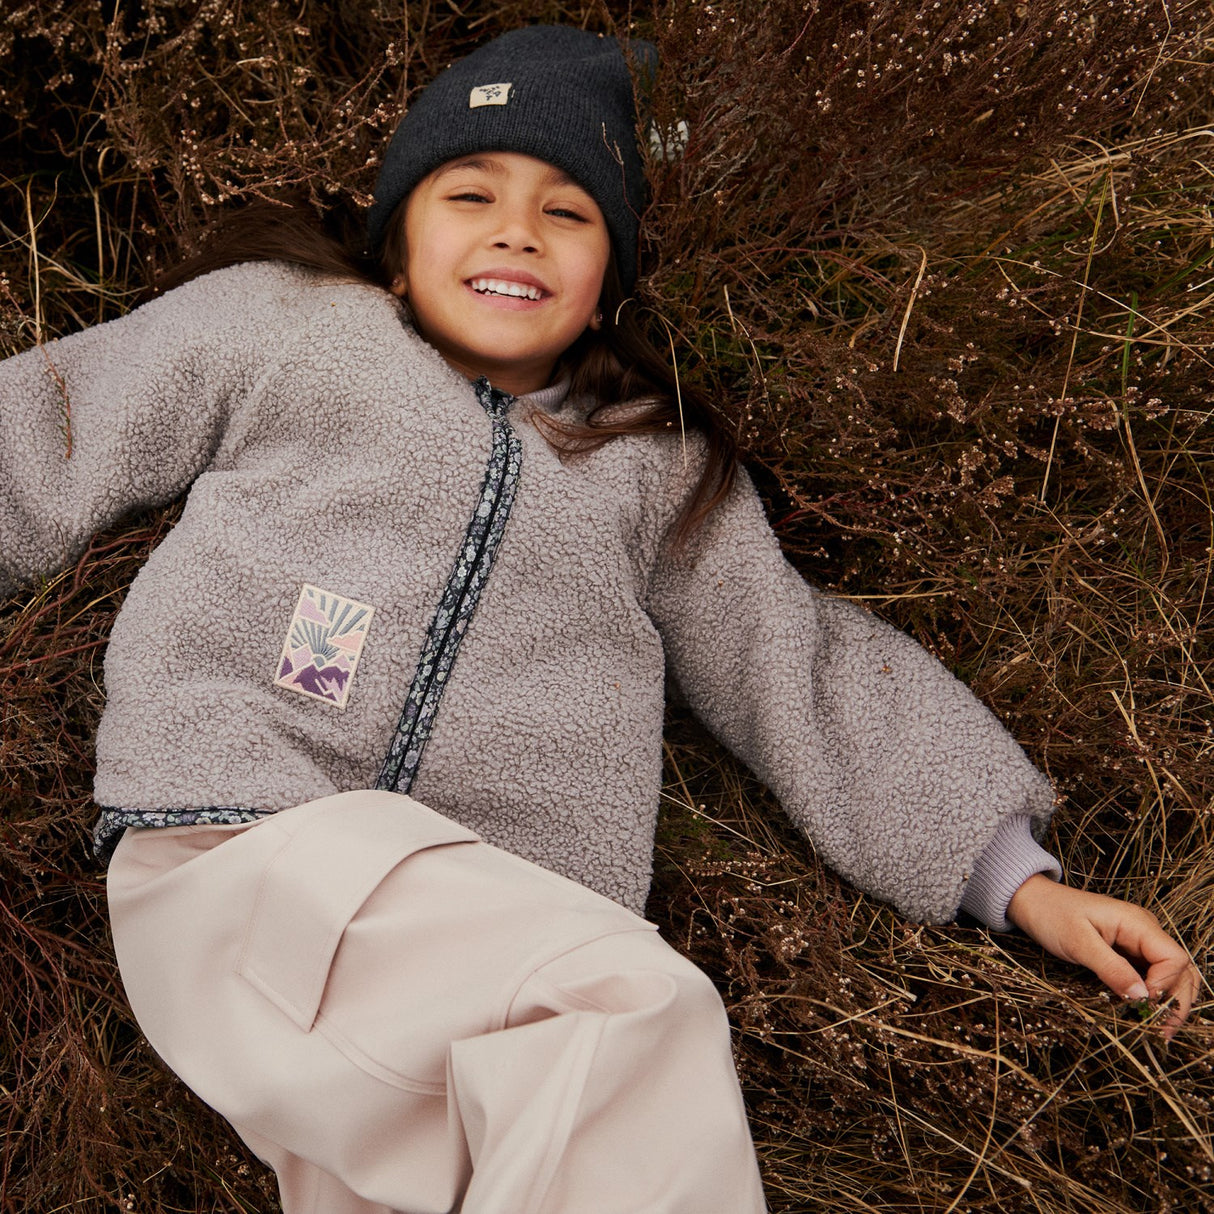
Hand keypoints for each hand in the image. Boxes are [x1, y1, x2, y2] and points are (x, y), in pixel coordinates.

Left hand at [1007, 874, 1199, 1039]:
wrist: (1032, 900)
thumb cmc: (1051, 914)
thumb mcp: (1078, 942)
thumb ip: (1111, 968)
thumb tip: (1143, 997)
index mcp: (1138, 923)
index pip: (1174, 958)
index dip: (1165, 985)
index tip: (1143, 1004)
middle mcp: (1146, 931)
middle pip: (1181, 970)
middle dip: (1176, 1002)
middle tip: (1162, 1033)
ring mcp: (1138, 941)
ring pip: (1171, 975)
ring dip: (1170, 1001)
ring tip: (1159, 1029)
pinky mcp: (1128, 951)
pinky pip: (1151, 974)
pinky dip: (1153, 995)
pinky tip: (1144, 1012)